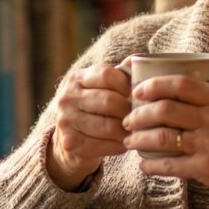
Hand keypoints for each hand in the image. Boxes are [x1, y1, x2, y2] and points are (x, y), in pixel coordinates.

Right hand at [46, 64, 131, 189]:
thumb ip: (117, 75)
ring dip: (127, 130)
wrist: (68, 142)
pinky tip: (125, 143)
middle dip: (129, 110)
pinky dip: (120, 145)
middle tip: (142, 116)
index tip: (138, 94)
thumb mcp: (99, 88)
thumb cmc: (92, 110)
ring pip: (109, 126)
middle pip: (109, 101)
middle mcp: (67, 98)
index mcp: (76, 79)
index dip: (127, 84)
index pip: (106, 74)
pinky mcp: (71, 144)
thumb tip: (136, 62)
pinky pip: (105, 146)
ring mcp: (67, 121)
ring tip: (136, 130)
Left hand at [123, 75, 208, 198]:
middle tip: (128, 120)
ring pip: (163, 136)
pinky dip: (151, 165)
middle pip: (165, 109)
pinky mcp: (206, 168)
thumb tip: (172, 92)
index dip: (155, 84)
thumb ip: (208, 101)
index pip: (182, 84)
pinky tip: (143, 165)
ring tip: (130, 142)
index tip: (138, 91)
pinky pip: (170, 165)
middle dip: (139, 115)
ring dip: (140, 139)